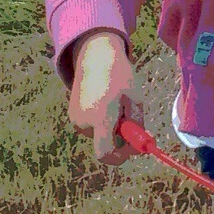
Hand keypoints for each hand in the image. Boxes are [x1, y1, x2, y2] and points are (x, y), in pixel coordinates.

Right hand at [68, 31, 141, 164]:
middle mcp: (84, 122)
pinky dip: (101, 121)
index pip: (104, 154)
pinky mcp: (72, 115)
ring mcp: (75, 119)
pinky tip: (104, 101)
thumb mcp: (135, 100)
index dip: (120, 157)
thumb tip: (141, 146)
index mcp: (101, 118)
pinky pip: (91, 126)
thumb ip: (138, 125)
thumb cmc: (120, 76)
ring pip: (99, 135)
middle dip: (120, 137)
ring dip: (111, 127)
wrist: (95, 56)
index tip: (132, 148)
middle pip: (105, 144)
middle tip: (130, 117)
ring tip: (115, 103)